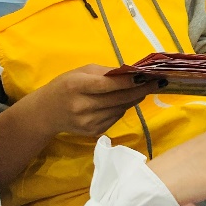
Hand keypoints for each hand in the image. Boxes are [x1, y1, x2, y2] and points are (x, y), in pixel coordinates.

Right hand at [29, 64, 166, 137]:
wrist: (46, 113)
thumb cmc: (65, 86)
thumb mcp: (81, 72)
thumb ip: (105, 73)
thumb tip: (132, 73)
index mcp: (76, 86)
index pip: (107, 85)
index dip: (129, 81)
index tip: (147, 76)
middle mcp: (81, 106)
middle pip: (118, 99)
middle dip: (141, 90)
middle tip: (158, 83)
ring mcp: (87, 122)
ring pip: (120, 109)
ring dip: (134, 99)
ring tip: (143, 89)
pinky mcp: (93, 132)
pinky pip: (115, 118)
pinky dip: (122, 108)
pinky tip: (120, 101)